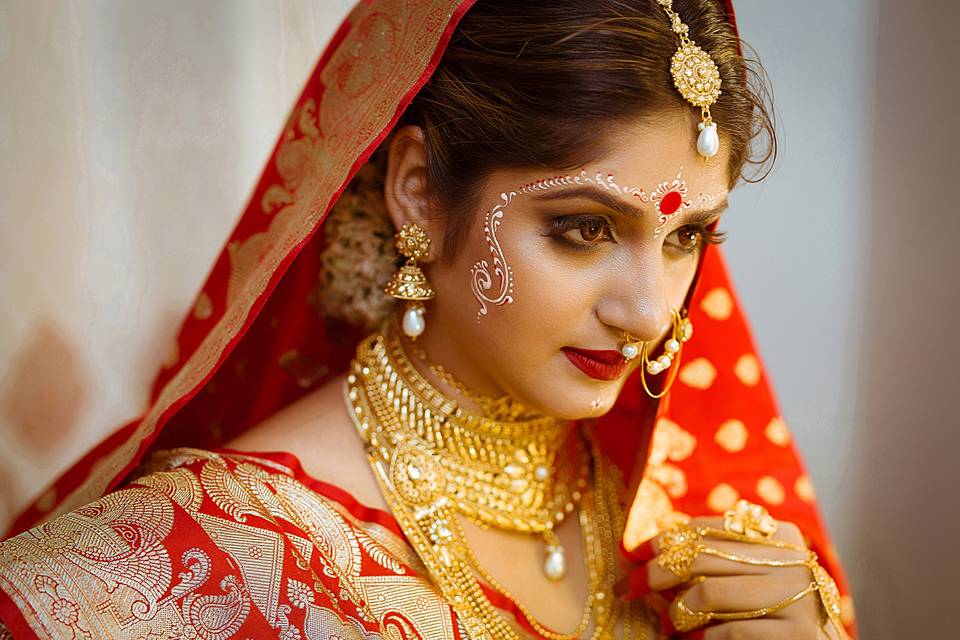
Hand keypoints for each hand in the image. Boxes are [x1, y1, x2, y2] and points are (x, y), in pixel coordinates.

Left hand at [616, 514, 845, 638]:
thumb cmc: (780, 609)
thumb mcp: (754, 573)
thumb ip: (715, 560)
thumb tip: (646, 559)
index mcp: (779, 533)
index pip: (705, 528)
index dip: (661, 540)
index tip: (630, 554)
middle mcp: (791, 558)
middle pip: (701, 557)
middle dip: (655, 572)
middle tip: (628, 588)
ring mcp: (798, 596)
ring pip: (709, 593)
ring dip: (677, 611)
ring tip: (668, 623)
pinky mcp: (798, 633)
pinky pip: (729, 630)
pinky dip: (702, 637)